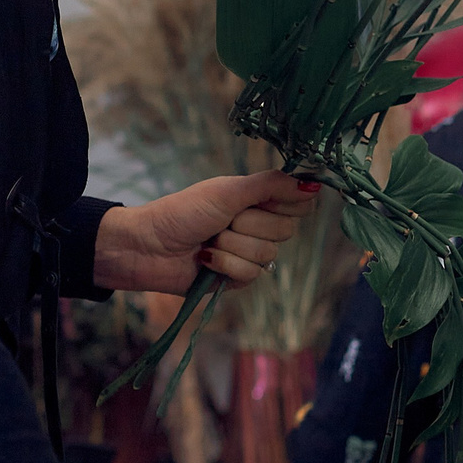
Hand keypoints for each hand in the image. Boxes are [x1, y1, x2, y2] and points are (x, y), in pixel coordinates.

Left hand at [93, 172, 318, 294]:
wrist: (148, 247)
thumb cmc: (182, 212)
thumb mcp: (227, 191)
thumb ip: (270, 185)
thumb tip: (314, 184)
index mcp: (256, 199)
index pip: (298, 202)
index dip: (285, 202)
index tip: (259, 200)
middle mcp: (257, 224)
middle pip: (286, 230)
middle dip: (249, 224)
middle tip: (222, 220)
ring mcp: (248, 252)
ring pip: (268, 254)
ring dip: (232, 246)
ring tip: (209, 240)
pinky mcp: (237, 278)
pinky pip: (252, 274)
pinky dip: (224, 265)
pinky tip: (204, 259)